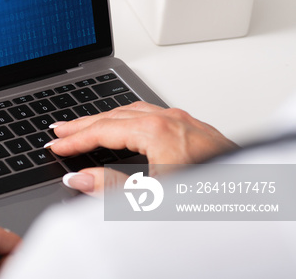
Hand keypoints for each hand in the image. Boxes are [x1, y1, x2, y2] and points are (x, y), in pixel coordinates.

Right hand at [46, 102, 238, 195]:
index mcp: (157, 130)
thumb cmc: (213, 197)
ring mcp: (186, 122)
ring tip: (87, 125)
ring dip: (107, 118)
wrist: (255, 197)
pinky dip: (129, 119)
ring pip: (135, 111)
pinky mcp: (197, 131)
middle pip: (115, 115)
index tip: (55, 144)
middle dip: (84, 123)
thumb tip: (79, 178)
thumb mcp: (154, 198)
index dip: (75, 139)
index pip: (103, 130)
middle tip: (60, 129)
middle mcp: (172, 119)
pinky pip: (153, 115)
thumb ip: (111, 188)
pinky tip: (128, 126)